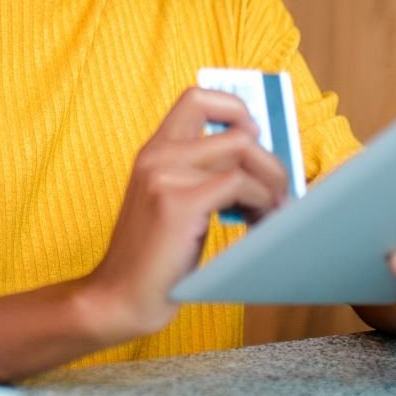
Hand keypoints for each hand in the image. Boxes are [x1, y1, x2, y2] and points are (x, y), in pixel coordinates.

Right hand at [81, 88, 289, 341]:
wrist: (119, 297)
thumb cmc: (153, 257)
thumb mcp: (171, 201)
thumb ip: (201, 176)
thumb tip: (257, 161)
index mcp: (154, 151)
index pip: (197, 98)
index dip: (235, 108)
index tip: (254, 137)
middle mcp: (157, 155)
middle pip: (237, 128)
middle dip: (270, 159)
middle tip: (276, 191)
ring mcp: (165, 176)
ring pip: (244, 152)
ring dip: (271, 182)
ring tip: (269, 211)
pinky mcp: (178, 203)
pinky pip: (239, 184)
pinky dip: (261, 203)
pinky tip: (257, 223)